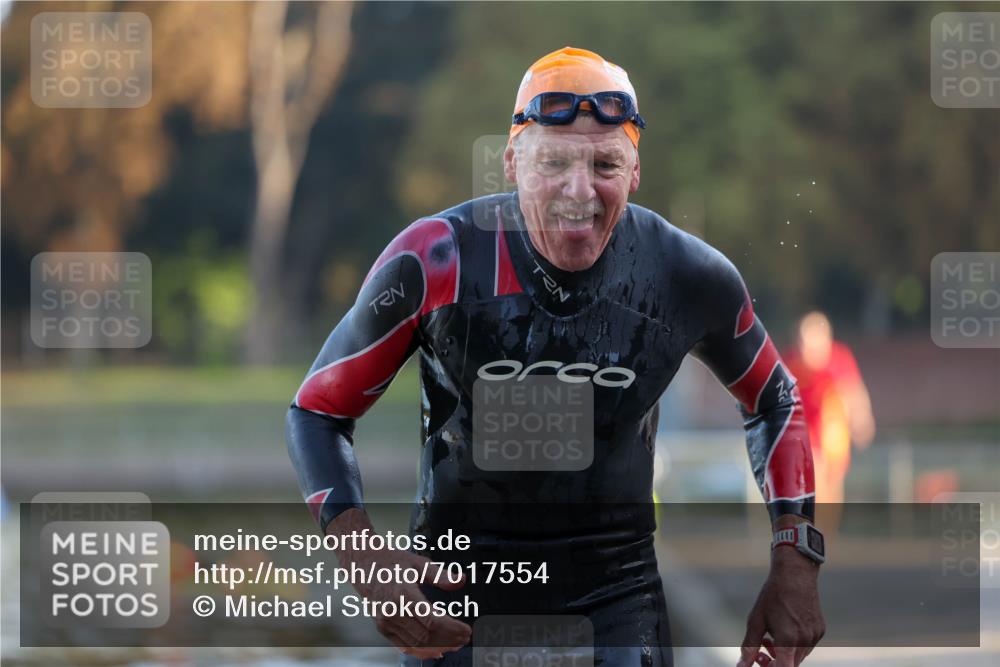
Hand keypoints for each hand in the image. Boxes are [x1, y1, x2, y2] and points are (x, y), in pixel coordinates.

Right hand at [328, 509, 471, 659]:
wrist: (364, 565)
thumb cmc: (390, 562)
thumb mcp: (418, 563)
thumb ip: (440, 575)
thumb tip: (460, 580)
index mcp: (404, 594)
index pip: (432, 620)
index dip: (452, 629)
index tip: (466, 630)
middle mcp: (393, 611)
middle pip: (426, 635)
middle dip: (449, 640)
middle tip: (464, 639)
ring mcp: (386, 622)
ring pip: (416, 644)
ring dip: (438, 647)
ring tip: (454, 645)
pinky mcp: (383, 627)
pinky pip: (404, 646)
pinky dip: (421, 652)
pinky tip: (435, 651)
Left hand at [738, 546, 823, 666]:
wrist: (795, 574)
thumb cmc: (773, 596)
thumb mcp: (756, 620)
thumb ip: (749, 646)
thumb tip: (742, 666)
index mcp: (788, 640)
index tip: (761, 661)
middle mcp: (805, 641)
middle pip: (790, 665)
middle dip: (774, 662)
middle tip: (761, 651)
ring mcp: (815, 636)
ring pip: (798, 657)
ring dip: (784, 654)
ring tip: (770, 638)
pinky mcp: (820, 630)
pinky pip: (806, 646)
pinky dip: (794, 644)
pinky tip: (784, 629)